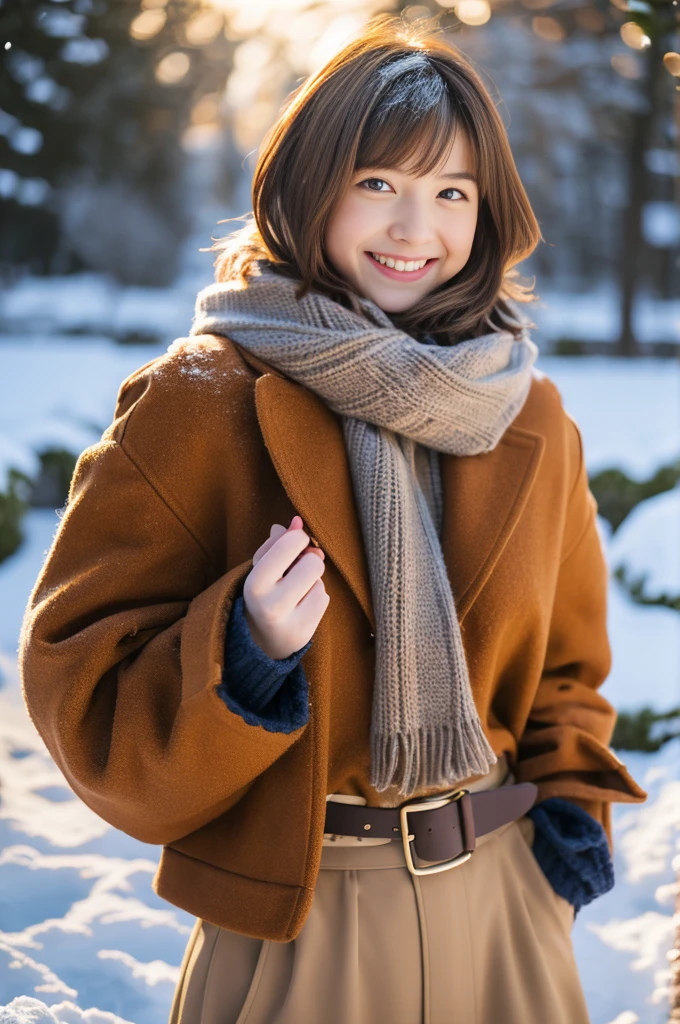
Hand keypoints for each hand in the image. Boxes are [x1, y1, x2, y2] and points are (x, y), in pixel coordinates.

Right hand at [242, 515, 329, 659]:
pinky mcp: (306, 632)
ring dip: (312, 581)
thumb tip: (297, 521)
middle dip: (310, 561)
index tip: (295, 543)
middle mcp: (271, 606)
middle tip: (297, 569)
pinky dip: (316, 596)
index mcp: (255, 584)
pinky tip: (301, 605)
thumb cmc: (263, 591)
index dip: (299, 538)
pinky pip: (324, 598)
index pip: (290, 544)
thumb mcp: (261, 566)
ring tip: (295, 591)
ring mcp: (290, 623)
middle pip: (313, 563)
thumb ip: (277, 542)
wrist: (260, 637)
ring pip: (319, 582)